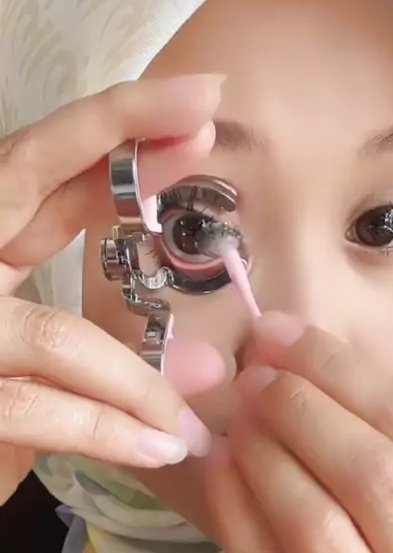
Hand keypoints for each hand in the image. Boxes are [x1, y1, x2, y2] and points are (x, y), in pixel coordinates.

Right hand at [0, 74, 225, 504]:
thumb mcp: (41, 366)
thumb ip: (110, 351)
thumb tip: (209, 365)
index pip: (38, 169)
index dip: (116, 132)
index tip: (200, 106)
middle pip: (21, 170)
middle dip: (119, 131)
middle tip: (207, 104)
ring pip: (59, 334)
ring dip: (140, 382)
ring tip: (193, 422)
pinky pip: (40, 411)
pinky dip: (109, 433)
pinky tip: (161, 449)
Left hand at [207, 312, 392, 552]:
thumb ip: (368, 438)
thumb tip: (274, 345)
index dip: (341, 372)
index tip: (282, 335)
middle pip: (372, 477)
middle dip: (302, 409)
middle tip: (255, 377)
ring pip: (316, 529)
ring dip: (265, 456)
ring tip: (238, 420)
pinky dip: (234, 512)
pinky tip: (221, 468)